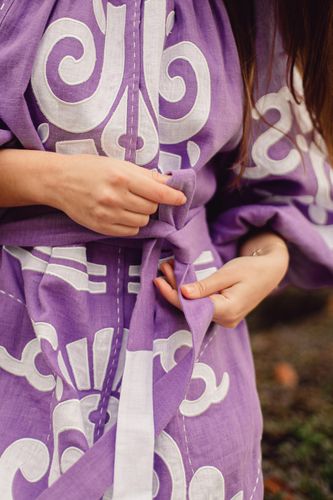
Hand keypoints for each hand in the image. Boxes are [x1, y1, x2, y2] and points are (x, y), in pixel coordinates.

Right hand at [49, 154, 186, 235]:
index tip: (181, 198)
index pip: (158, 193)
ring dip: (142, 214)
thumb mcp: (118, 164)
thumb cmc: (90, 168)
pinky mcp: (101, 227)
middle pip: (151, 208)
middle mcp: (115, 197)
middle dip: (151, 202)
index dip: (174, 197)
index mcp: (122, 177)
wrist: (59, 181)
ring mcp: (107, 214)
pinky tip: (123, 214)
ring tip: (129, 203)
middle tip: (141, 195)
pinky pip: (130, 231)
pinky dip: (132, 224)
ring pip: (143, 221)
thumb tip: (169, 183)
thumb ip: (145, 175)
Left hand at [154, 233, 288, 327]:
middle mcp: (226, 320)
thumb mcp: (228, 273)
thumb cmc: (253, 269)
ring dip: (180, 288)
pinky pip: (202, 305)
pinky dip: (191, 292)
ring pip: (195, 306)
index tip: (158, 280)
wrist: (272, 270)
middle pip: (191, 308)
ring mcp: (225, 319)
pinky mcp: (223, 313)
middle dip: (174, 289)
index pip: (192, 307)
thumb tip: (183, 293)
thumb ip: (205, 286)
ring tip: (168, 268)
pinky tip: (180, 278)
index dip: (172, 295)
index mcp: (228, 311)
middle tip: (162, 267)